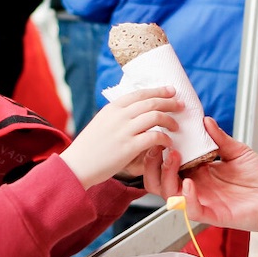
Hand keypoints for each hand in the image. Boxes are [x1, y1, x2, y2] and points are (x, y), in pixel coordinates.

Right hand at [60, 87, 179, 187]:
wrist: (76, 165)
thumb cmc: (89, 147)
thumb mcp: (102, 123)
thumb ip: (118, 116)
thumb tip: (136, 112)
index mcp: (112, 108)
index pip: (140, 93)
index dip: (159, 91)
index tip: (171, 91)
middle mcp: (119, 115)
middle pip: (152, 102)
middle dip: (170, 102)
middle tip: (181, 106)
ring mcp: (124, 130)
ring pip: (156, 116)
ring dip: (170, 120)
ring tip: (176, 127)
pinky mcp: (129, 147)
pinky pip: (154, 137)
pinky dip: (165, 138)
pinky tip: (168, 143)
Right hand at [145, 118, 257, 232]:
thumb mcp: (238, 152)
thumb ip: (220, 138)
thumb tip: (205, 120)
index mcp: (199, 171)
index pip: (170, 163)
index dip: (160, 152)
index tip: (160, 134)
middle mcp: (196, 186)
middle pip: (160, 181)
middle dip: (154, 165)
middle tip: (159, 147)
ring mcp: (202, 200)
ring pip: (170, 194)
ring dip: (166, 176)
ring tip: (174, 158)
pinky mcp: (212, 214)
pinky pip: (191, 209)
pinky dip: (186, 197)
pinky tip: (188, 183)